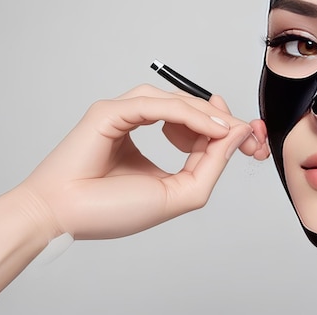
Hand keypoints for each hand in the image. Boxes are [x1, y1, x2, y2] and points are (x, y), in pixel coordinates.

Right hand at [18, 84, 269, 240]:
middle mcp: (138, 124)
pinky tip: (209, 128)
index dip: (225, 129)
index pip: (195, 127)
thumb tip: (237, 135)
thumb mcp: (178, 193)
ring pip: (175, 101)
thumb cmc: (111, 210)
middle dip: (223, 119)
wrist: (64, 216)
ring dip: (206, 115)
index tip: (251, 137)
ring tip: (224, 133)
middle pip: (190, 108)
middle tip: (247, 132)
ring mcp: (123, 115)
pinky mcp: (110, 111)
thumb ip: (211, 164)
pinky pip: (155, 105)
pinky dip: (185, 114)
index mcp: (149, 146)